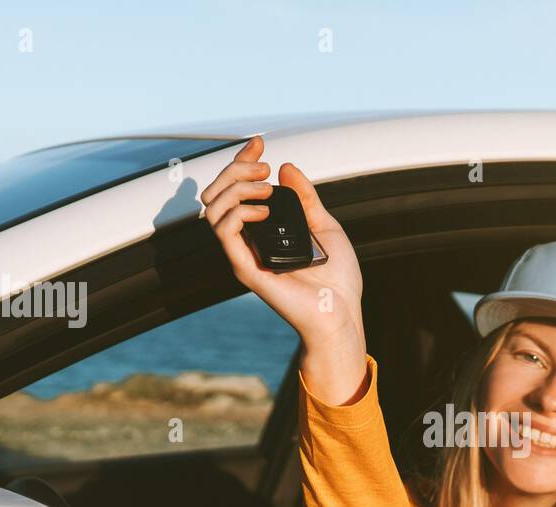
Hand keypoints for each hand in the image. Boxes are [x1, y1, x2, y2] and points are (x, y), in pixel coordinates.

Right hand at [202, 135, 366, 404]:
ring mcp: (244, 254)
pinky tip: (265, 210)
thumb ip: (305, 199)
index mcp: (264, 230)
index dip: (243, 161)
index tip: (260, 143)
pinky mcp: (246, 268)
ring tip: (265, 187)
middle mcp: (249, 240)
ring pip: (214, 208)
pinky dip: (239, 211)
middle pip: (219, 194)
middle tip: (263, 167)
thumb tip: (286, 167)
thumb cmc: (337, 279)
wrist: (341, 312)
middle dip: (235, 169)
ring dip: (235, 187)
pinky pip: (225, 232)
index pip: (239, 189)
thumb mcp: (325, 227)